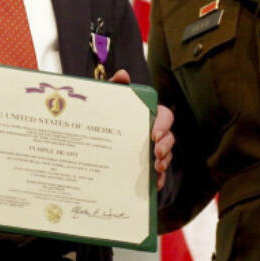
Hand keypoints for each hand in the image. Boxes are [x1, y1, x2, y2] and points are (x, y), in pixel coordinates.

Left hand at [108, 71, 173, 188]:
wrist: (89, 141)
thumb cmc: (105, 115)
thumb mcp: (107, 101)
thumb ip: (114, 87)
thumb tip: (123, 75)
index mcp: (148, 116)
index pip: (165, 116)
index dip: (163, 125)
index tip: (153, 134)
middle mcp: (154, 133)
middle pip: (170, 138)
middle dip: (166, 145)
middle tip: (156, 153)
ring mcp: (152, 151)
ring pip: (166, 156)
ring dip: (165, 162)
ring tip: (156, 169)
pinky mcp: (147, 169)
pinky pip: (159, 175)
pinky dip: (159, 181)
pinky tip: (155, 185)